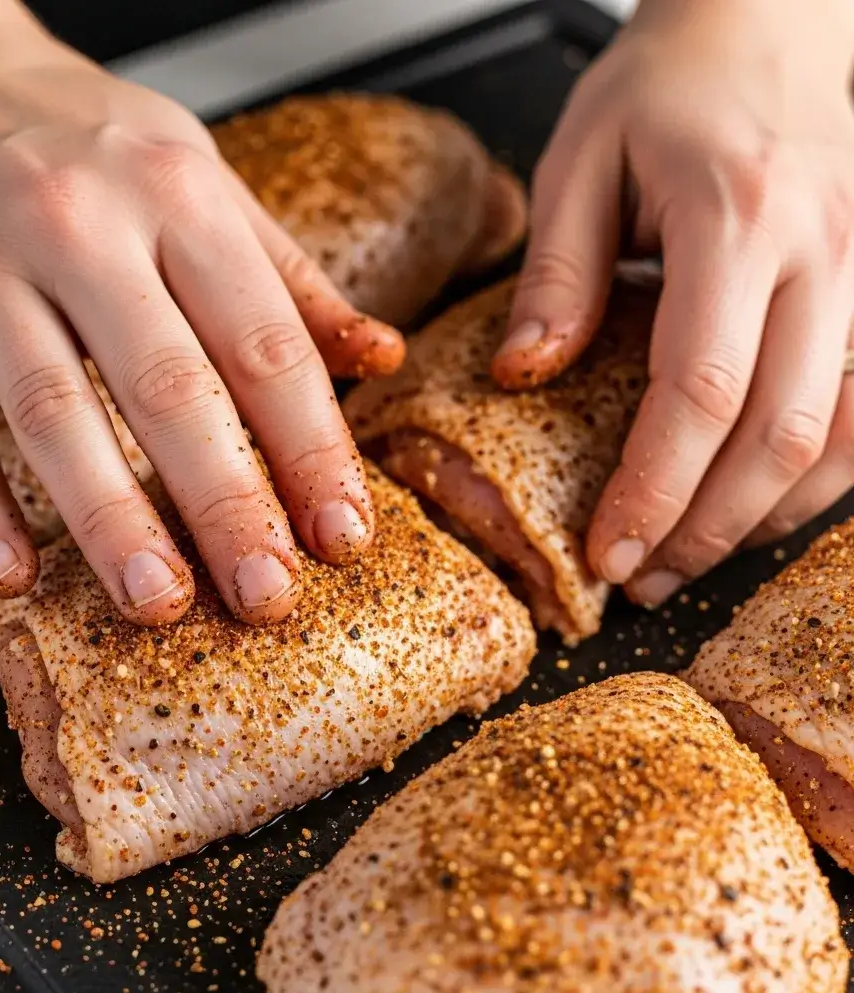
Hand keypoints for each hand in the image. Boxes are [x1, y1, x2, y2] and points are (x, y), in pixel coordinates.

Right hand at [0, 0, 400, 625]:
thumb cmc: (87, 139)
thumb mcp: (204, 181)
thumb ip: (291, 279)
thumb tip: (382, 357)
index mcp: (178, 195)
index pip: (265, 344)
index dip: (312, 449)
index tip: (341, 536)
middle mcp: (80, 223)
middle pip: (168, 387)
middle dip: (227, 504)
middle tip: (266, 596)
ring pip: (53, 410)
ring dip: (110, 519)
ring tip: (158, 601)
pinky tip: (12, 575)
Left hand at [492, 0, 853, 604]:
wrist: (763, 25)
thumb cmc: (662, 87)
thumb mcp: (578, 163)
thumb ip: (556, 275)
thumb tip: (526, 375)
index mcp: (736, 218)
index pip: (702, 391)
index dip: (655, 489)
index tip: (608, 550)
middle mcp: (821, 253)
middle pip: (781, 433)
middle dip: (706, 527)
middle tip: (638, 579)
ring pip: (840, 437)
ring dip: (761, 518)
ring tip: (684, 562)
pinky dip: (811, 479)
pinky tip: (749, 509)